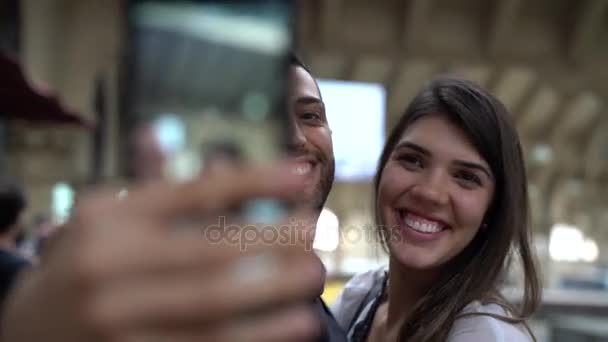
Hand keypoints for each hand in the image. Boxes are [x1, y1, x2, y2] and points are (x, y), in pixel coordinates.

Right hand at [1, 164, 322, 341]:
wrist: (23, 330)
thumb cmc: (77, 264)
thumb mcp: (101, 217)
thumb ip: (148, 190)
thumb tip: (178, 145)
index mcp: (109, 220)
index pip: (191, 192)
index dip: (252, 180)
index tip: (299, 172)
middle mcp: (110, 266)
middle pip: (207, 252)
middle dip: (270, 241)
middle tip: (313, 231)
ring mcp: (119, 319)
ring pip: (211, 306)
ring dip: (273, 293)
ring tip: (312, 279)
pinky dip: (255, 337)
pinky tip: (290, 326)